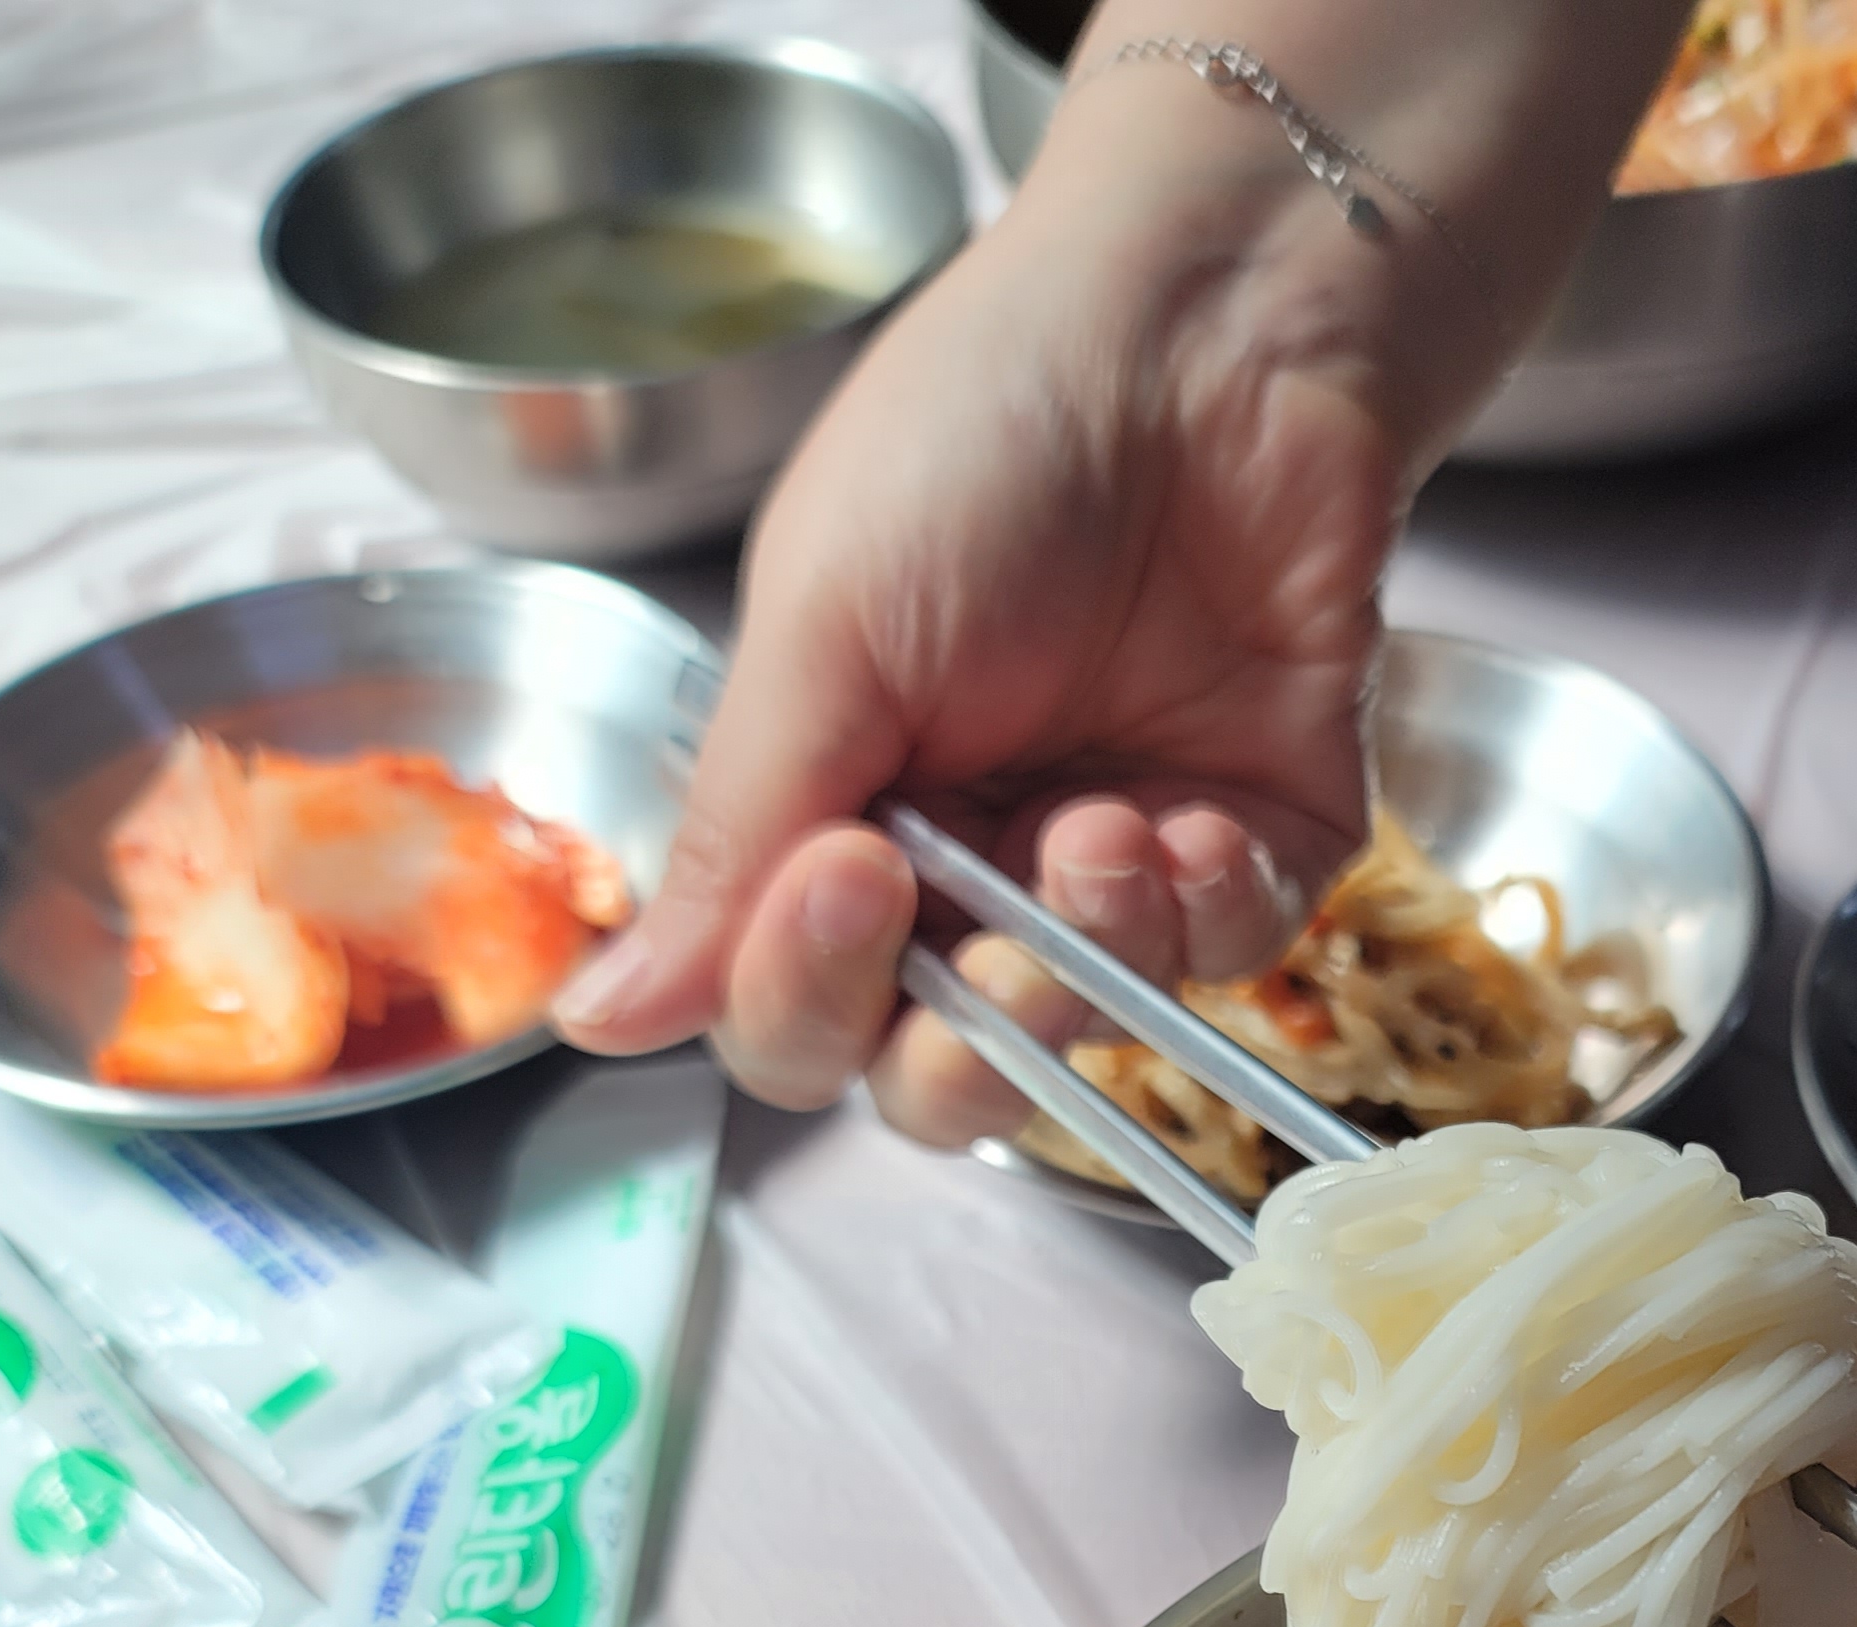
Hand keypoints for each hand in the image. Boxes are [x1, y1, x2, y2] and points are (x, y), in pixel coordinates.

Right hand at [549, 180, 1406, 1126]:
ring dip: (1087, 961)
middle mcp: (972, 859)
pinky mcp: (1261, 835)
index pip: (794, 1012)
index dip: (807, 994)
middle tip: (991, 942)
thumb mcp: (821, 630)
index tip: (848, 875)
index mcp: (836, 810)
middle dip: (965, 1045)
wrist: (1209, 324)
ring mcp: (1119, 857)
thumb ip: (730, 842)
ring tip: (1106, 826)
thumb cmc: (986, 428)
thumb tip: (595, 1022)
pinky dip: (1203, 912)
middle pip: (940, 1071)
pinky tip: (1187, 817)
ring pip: (1088, 1038)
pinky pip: (1228, 955)